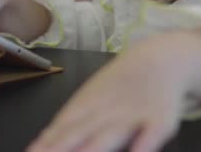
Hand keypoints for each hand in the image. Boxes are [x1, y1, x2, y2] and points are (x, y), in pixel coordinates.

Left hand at [28, 28, 200, 151]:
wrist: (159, 59)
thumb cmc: (120, 88)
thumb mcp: (89, 103)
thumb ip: (65, 128)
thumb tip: (40, 144)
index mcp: (85, 108)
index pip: (60, 130)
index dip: (46, 145)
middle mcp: (104, 112)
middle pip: (80, 133)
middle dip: (61, 149)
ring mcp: (132, 115)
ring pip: (111, 134)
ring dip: (94, 149)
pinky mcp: (160, 119)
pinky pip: (152, 133)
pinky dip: (144, 144)